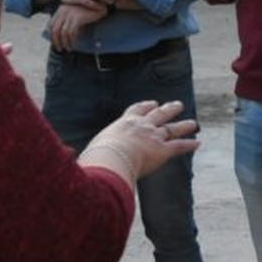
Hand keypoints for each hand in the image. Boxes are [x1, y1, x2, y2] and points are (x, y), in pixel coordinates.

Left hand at [48, 1, 107, 50]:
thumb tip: (67, 34)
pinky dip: (72, 40)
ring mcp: (70, 14)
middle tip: (60, 49)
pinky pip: (71, 32)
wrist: (101, 0)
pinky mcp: (78, 18)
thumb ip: (70, 19)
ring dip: (65, 43)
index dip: (51, 35)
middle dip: (56, 41)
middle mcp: (64, 11)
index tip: (55, 42)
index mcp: (61, 9)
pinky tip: (74, 44)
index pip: (51, 24)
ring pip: (63, 32)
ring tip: (68, 49)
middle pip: (55, 29)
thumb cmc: (90, 7)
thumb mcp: (77, 11)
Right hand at [79, 99, 200, 180]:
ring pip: (172, 128)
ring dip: (184, 125)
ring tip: (194, 123)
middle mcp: (141, 126)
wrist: (111, 158)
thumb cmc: (97, 157)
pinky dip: (189, 144)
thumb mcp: (90, 151)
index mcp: (123, 124)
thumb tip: (63, 157)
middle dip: (168, 109)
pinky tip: (198, 143)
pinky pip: (179, 146)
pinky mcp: (163, 150)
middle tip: (177, 105)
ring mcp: (153, 137)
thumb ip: (82, 153)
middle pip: (158, 114)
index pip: (135, 111)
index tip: (151, 103)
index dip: (145, 107)